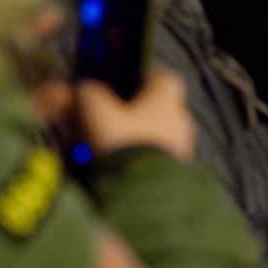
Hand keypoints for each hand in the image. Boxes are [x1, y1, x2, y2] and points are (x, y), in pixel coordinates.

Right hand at [76, 69, 195, 161]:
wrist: (144, 188)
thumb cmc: (123, 141)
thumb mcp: (97, 112)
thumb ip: (90, 94)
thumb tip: (85, 89)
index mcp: (168, 99)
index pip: (163, 78)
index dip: (142, 79)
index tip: (122, 85)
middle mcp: (181, 119)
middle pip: (157, 108)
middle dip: (132, 113)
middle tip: (104, 120)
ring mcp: (183, 146)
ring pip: (155, 133)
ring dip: (132, 137)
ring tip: (103, 148)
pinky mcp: (177, 169)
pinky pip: (155, 156)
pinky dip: (137, 157)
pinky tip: (114, 166)